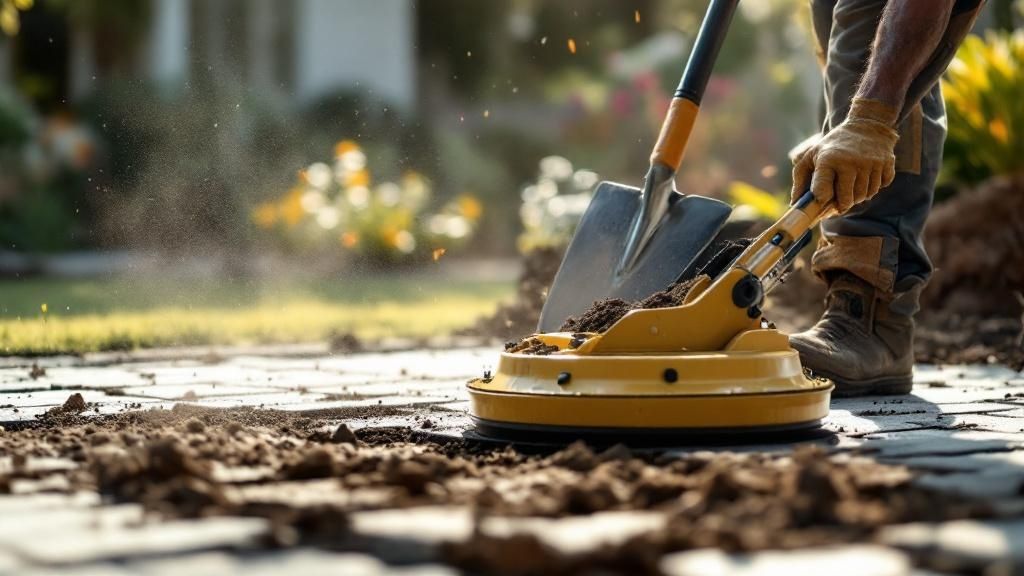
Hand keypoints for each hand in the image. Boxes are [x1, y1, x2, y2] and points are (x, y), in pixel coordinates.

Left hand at [791, 99, 899, 213]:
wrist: (866, 124)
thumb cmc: (834, 144)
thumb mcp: (812, 155)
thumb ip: (800, 179)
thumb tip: (794, 204)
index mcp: (828, 160)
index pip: (823, 193)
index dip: (821, 202)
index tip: (822, 202)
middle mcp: (850, 162)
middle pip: (847, 200)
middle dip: (842, 204)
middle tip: (839, 200)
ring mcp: (871, 163)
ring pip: (865, 196)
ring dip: (858, 196)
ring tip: (852, 185)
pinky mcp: (887, 163)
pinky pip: (880, 187)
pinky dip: (873, 187)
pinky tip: (867, 177)